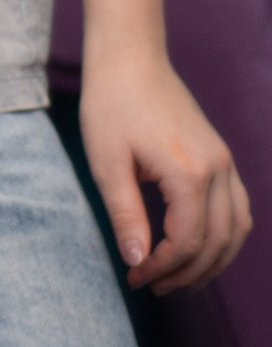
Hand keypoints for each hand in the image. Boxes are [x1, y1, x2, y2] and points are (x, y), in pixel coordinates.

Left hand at [79, 48, 253, 291]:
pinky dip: (225, 235)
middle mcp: (218, 170)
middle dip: (187, 273)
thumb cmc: (111, 106)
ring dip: (213, 260)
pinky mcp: (221, 156)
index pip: (187, 242)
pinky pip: (238, 208)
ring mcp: (225, 162)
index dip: (162, 268)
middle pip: (217, 242)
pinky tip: (199, 247)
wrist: (130, 60)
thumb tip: (138, 260)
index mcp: (189, 173)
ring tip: (178, 279)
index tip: (134, 278)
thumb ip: (126, 215)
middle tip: (152, 286)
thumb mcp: (107, 164)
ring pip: (237, 228)